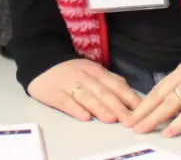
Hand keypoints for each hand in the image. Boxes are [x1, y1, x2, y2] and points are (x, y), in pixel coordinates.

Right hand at [27, 58, 142, 124]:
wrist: (40, 59)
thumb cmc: (71, 70)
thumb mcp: (93, 71)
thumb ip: (111, 81)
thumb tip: (132, 96)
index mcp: (96, 71)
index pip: (115, 84)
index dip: (128, 98)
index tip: (140, 110)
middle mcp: (84, 76)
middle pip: (103, 92)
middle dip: (117, 106)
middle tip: (129, 120)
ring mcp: (67, 84)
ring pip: (86, 96)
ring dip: (99, 107)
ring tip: (111, 119)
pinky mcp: (52, 92)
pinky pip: (65, 101)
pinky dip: (75, 109)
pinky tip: (84, 116)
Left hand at [129, 55, 180, 136]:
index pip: (159, 88)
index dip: (145, 102)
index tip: (134, 114)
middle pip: (158, 95)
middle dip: (143, 110)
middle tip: (129, 123)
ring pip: (169, 102)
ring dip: (153, 117)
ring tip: (142, 129)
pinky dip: (179, 122)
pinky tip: (169, 131)